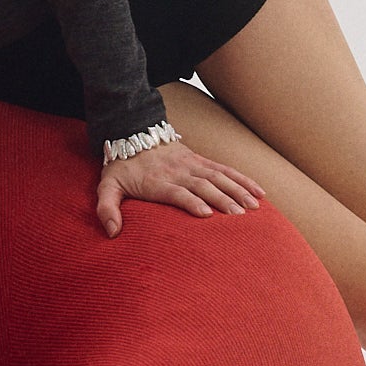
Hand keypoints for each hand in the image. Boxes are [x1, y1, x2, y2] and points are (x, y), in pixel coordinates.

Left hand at [96, 139, 264, 238]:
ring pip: (219, 177)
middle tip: (239, 217)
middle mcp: (178, 172)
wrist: (132, 132)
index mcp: (157, 182)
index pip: (177, 192)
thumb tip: (112, 233)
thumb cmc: (122, 167)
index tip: (206, 214)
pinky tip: (259, 192)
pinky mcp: (201, 161)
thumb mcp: (108, 186)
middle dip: (222, 200)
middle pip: (203, 185)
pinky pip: (225, 170)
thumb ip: (106, 208)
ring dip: (237, 191)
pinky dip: (243, 180)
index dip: (191, 201)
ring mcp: (192, 165)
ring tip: (253, 207)